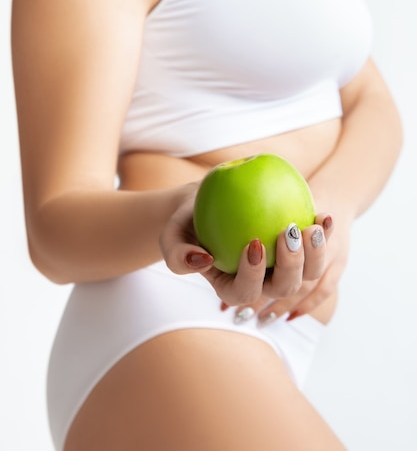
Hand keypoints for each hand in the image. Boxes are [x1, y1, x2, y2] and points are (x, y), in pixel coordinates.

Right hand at [161, 190, 332, 306]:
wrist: (207, 202)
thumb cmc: (186, 222)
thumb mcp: (170, 237)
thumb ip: (176, 255)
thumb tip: (204, 261)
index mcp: (234, 288)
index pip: (246, 292)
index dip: (253, 275)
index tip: (253, 243)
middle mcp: (263, 283)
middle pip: (284, 287)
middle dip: (292, 265)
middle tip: (289, 231)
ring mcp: (283, 266)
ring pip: (308, 273)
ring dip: (316, 254)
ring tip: (312, 227)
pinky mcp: (298, 247)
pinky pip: (317, 246)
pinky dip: (325, 233)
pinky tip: (325, 215)